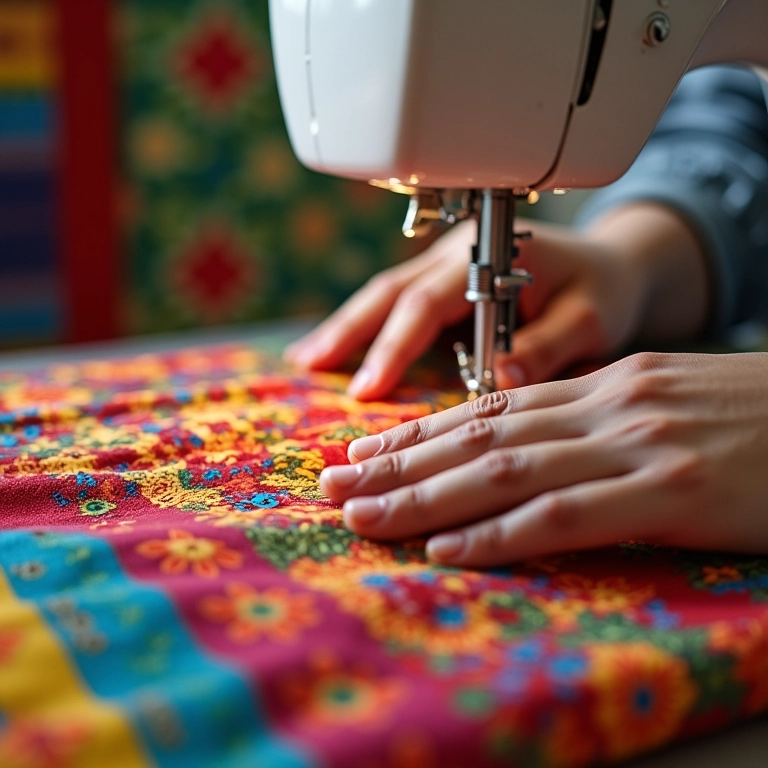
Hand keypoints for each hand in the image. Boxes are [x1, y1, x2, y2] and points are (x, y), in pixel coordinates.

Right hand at [285, 204, 708, 399]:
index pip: (430, 301)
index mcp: (492, 256)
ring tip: (306, 358)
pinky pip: (396, 303)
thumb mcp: (591, 316)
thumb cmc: (602, 290)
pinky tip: (338, 347)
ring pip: (385, 293)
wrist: (610, 266)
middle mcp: (459, 255)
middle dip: (349, 329)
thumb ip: (549, 344)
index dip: (395, 344)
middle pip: (391, 290)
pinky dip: (364, 326)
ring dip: (346, 325)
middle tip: (309, 365)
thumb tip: (500, 376)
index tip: (368, 387)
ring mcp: (446, 266)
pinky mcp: (443, 284)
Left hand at [320, 352, 767, 566]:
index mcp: (603, 384)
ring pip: (504, 469)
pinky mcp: (672, 489)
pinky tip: (449, 550)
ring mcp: (636, 444)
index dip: (420, 431)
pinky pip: (566, 514)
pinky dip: (501, 534)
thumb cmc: (755, 419)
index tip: (364, 450)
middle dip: (399, 462)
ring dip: (426, 497)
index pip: (488, 406)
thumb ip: (594, 425)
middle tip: (334, 483)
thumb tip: (528, 453)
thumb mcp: (663, 406)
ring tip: (363, 516)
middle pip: (478, 434)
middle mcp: (606, 405)